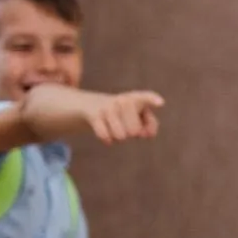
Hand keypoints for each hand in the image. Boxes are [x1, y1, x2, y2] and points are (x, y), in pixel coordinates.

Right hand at [25, 86, 164, 145]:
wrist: (77, 106)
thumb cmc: (110, 115)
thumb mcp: (127, 119)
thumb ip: (143, 127)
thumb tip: (144, 133)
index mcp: (132, 100)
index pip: (143, 99)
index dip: (150, 100)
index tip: (160, 103)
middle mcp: (120, 100)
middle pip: (135, 131)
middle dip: (130, 134)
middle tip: (122, 127)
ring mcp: (105, 106)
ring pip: (122, 135)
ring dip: (117, 137)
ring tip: (112, 130)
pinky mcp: (92, 113)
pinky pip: (105, 133)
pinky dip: (107, 138)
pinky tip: (106, 138)